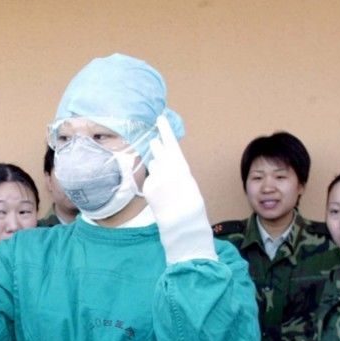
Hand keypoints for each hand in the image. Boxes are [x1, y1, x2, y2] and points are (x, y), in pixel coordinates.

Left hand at [142, 115, 216, 262]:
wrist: (182, 221)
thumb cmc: (191, 203)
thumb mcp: (187, 180)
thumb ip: (175, 168)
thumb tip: (161, 160)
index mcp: (181, 166)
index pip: (171, 144)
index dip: (165, 130)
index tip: (159, 118)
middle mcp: (167, 170)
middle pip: (158, 151)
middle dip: (157, 147)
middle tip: (155, 143)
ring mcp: (156, 178)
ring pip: (154, 167)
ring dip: (158, 170)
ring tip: (167, 182)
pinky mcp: (148, 187)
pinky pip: (151, 180)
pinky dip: (155, 183)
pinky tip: (162, 194)